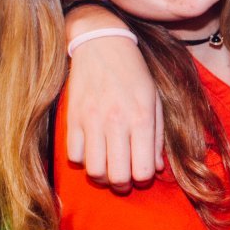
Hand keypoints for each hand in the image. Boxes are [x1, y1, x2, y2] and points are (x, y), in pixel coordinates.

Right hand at [64, 7, 161, 191]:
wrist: (102, 44)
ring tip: (108, 168)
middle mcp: (116, 122)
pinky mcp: (72, 118)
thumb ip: (157, 136)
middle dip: (122, 185)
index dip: (143, 179)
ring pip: (93, 171)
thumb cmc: (134, 73)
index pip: (143, 170)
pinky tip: (91, 150)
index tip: (142, 173)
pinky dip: (83, 160)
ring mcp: (91, 121)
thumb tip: (157, 168)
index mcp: (142, 118)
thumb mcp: (155, 100)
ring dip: (102, 176)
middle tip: (124, 179)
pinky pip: (74, 156)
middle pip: (117, 176)